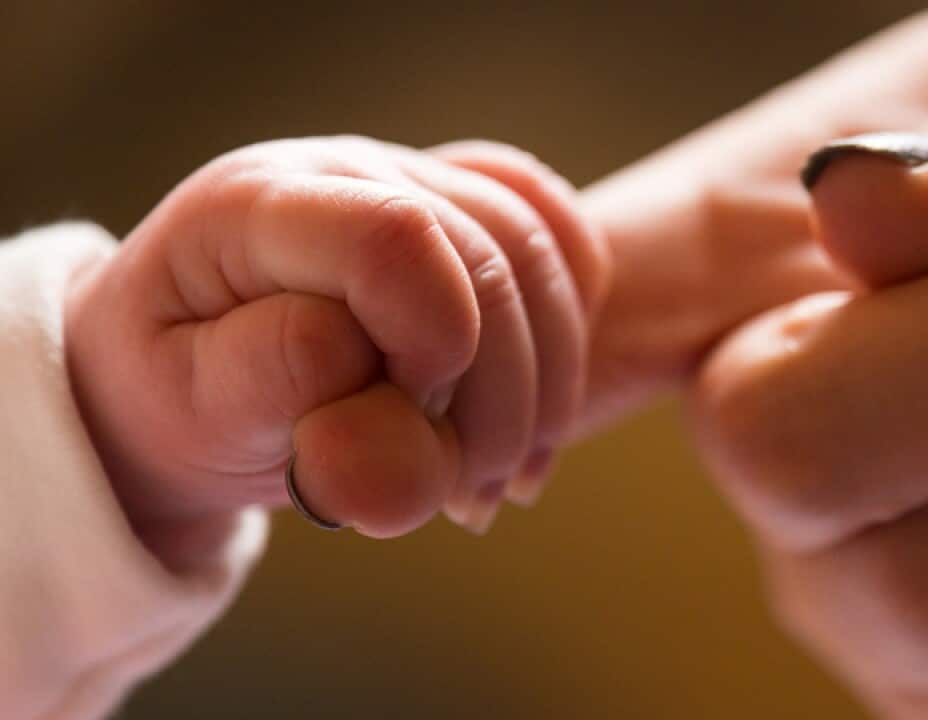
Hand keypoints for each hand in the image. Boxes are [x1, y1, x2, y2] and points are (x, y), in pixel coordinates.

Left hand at [65, 136, 609, 564]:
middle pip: (490, 251)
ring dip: (545, 383)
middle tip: (462, 491)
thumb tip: (395, 423)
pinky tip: (538, 406)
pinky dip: (568, 330)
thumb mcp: (198, 421)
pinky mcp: (457, 202)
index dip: (435, 343)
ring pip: (538, 249)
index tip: (404, 420)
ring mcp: (409, 175)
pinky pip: (556, 235)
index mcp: (258, 205)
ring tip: (495, 474)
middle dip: (500, 393)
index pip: (395, 239)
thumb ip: (285, 410)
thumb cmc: (183, 399)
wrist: (185, 375)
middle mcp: (344, 168)